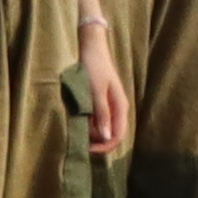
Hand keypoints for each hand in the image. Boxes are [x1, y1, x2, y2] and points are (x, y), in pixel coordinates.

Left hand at [80, 23, 132, 162]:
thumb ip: (102, 114)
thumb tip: (106, 138)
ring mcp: (110, 107)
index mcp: (120, 107)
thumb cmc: (94, 68)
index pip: (118, 136)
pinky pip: (98, 119)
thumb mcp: (96, 92)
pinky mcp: (102, 103)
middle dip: (97, 140)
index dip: (104, 147)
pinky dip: (89, 122)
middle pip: (111, 135)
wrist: (92, 49)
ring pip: (103, 128)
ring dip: (91, 131)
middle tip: (80, 137)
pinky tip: (79, 117)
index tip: (88, 148)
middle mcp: (118, 110)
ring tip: (77, 124)